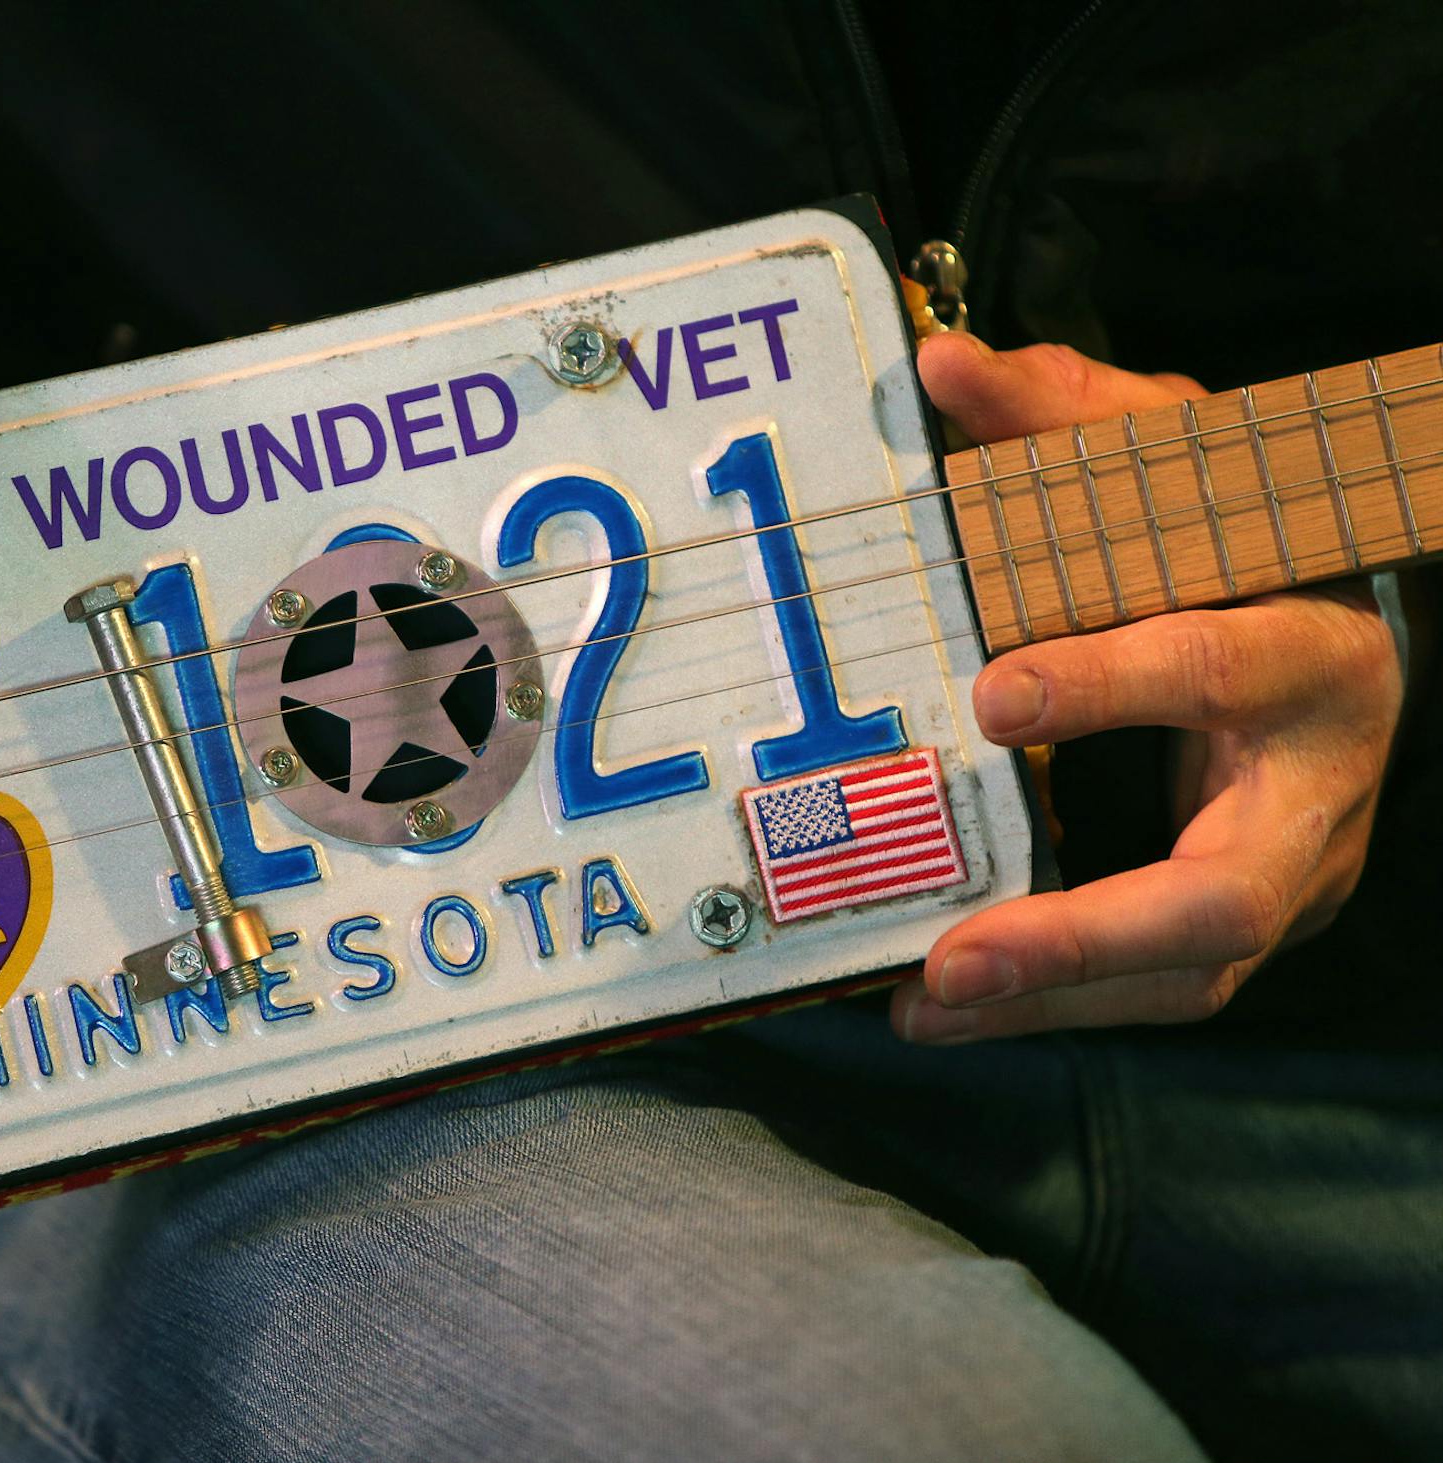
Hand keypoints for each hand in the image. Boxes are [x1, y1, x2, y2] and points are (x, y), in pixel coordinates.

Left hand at [893, 334, 1403, 1040]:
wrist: (1342, 631)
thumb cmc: (1239, 541)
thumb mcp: (1175, 460)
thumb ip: (1070, 415)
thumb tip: (945, 364)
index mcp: (1308, 643)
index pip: (1220, 664)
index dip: (1112, 681)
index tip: (992, 695)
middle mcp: (1319, 780)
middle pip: (1230, 888)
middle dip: (1089, 930)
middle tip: (961, 953)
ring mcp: (1294, 869)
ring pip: (1191, 969)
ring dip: (1053, 996)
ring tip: (927, 1001)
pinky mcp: (1251, 921)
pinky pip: (1160, 989)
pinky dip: (1052, 1005)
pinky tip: (940, 1006)